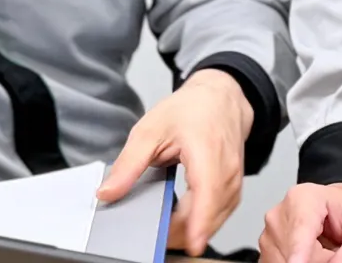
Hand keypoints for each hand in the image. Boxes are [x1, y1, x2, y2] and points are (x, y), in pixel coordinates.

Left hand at [98, 68, 253, 257]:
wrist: (220, 97)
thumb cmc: (191, 110)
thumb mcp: (149, 130)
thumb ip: (128, 165)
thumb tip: (107, 193)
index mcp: (206, 150)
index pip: (208, 192)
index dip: (201, 221)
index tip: (191, 244)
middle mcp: (226, 167)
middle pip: (211, 211)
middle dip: (185, 232)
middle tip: (156, 241)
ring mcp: (234, 178)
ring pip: (219, 215)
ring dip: (195, 229)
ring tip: (166, 235)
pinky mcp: (234, 186)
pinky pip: (222, 211)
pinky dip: (204, 221)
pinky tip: (184, 225)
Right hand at [259, 182, 341, 262]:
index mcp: (303, 199)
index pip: (299, 233)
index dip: (299, 254)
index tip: (297, 262)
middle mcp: (280, 215)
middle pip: (296, 257)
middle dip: (320, 261)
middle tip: (335, 248)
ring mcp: (269, 235)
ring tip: (325, 250)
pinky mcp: (267, 252)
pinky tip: (312, 256)